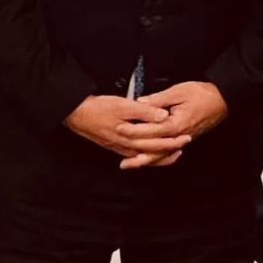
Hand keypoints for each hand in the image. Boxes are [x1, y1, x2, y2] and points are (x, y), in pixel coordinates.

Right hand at [64, 95, 189, 166]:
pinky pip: (135, 155)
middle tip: (185, 143)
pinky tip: (151, 153)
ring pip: (144, 156)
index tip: (186, 137)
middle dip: (170, 149)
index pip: (156, 143)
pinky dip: (146, 155)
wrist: (76, 114)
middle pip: (152, 152)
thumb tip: (163, 116)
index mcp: (130, 138)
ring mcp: (119, 148)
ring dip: (159, 155)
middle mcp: (125, 147)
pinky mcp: (115, 146)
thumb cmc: (99, 108)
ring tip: (174, 152)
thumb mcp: (123, 105)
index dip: (172, 140)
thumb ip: (145, 112)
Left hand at [120, 81, 227, 168]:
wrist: (223, 100)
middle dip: (133, 145)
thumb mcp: (179, 91)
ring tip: (127, 164)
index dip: (133, 130)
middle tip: (117, 144)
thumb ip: (159, 99)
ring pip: (160, 155)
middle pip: (152, 146)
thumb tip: (141, 103)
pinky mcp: (184, 140)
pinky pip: (167, 153)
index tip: (119, 128)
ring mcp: (182, 140)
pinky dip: (156, 158)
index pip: (149, 131)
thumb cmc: (204, 94)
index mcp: (175, 124)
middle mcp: (178, 136)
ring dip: (143, 160)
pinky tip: (148, 160)